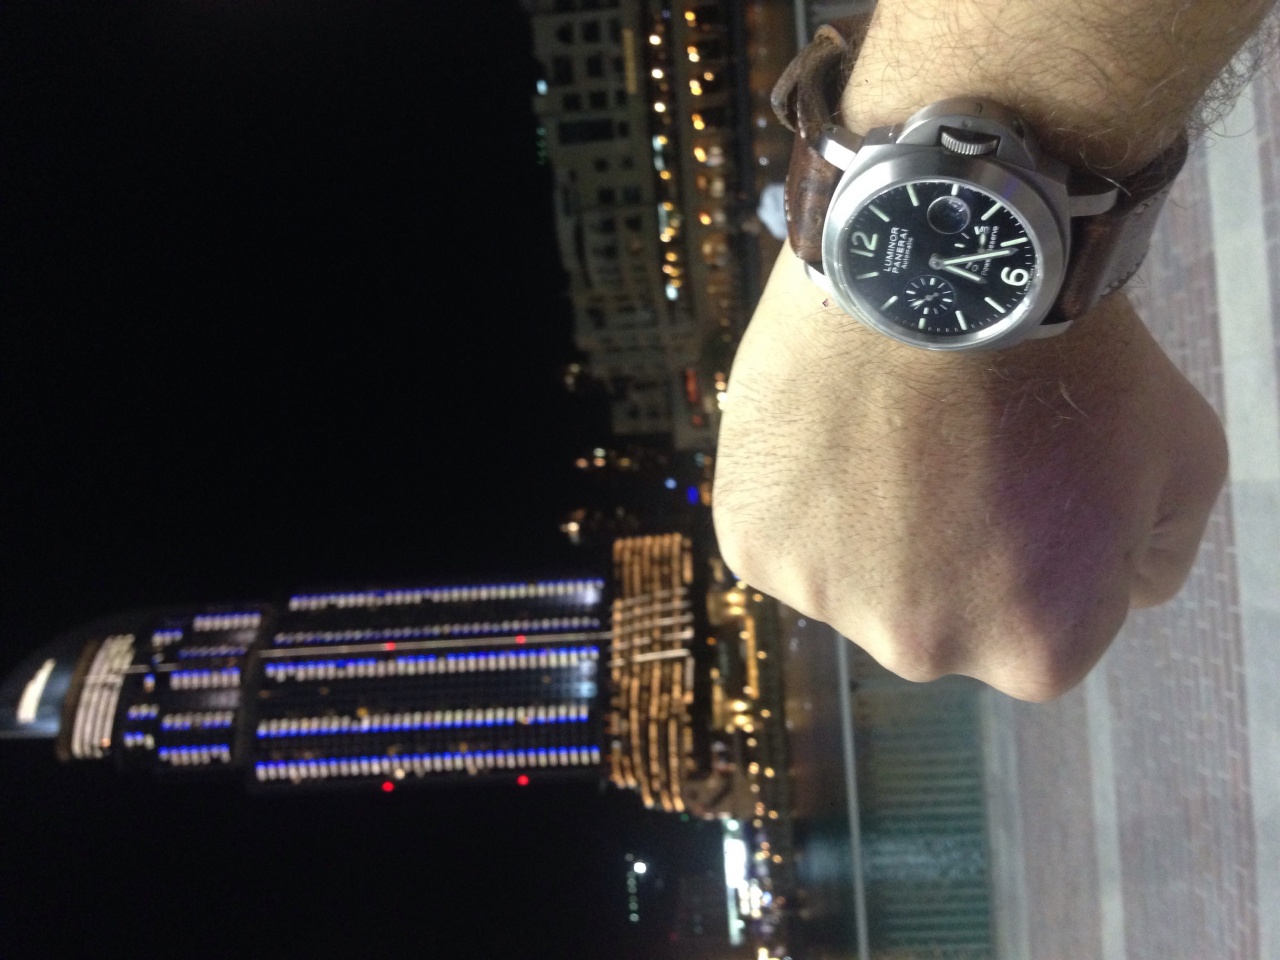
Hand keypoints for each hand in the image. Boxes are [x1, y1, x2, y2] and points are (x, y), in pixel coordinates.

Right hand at [713, 249, 1226, 700]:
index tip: (1028, 477)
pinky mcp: (751, 544)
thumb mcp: (1183, 460)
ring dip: (868, 527)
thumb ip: (1159, 553)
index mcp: (1036, 654)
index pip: (1039, 623)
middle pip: (937, 613)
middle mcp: (923, 653)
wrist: (948, 260)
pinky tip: (829, 430)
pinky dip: (800, 495)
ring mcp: (827, 600)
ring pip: (854, 577)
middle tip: (949, 453)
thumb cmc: (1075, 358)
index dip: (1041, 546)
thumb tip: (1118, 589)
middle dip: (947, 551)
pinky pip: (783, 536)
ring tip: (884, 432)